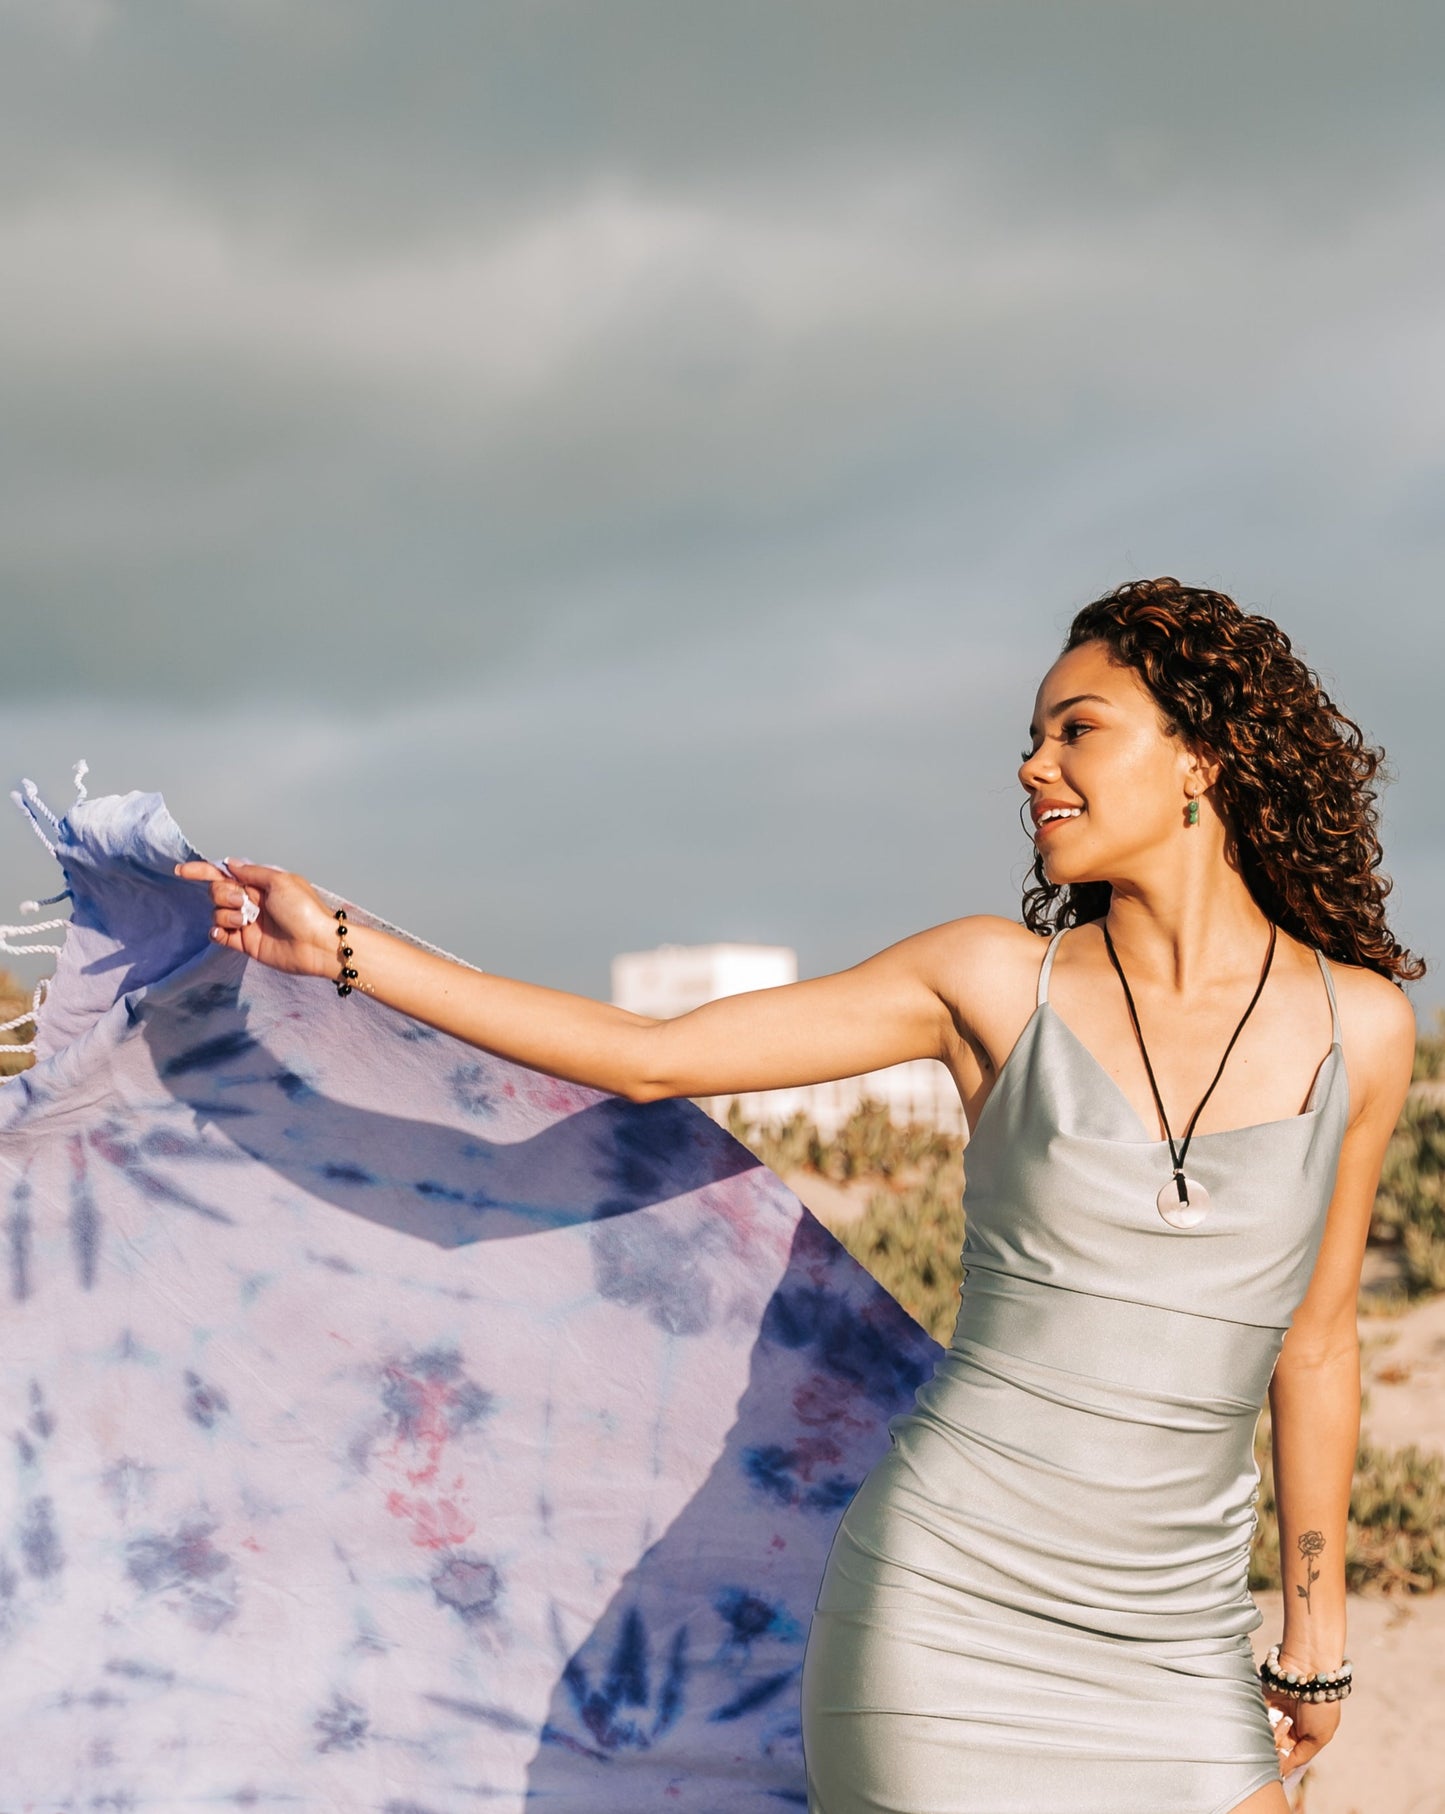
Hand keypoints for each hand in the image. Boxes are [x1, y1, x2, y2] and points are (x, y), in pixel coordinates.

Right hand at [173, 858, 338, 979]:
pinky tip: (226, 933)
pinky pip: (219, 934)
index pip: (224, 874)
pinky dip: (218, 932)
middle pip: (217, 892)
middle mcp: (251, 901)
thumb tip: (229, 863)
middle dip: (223, 894)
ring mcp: (247, 923)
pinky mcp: (245, 943)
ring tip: (247, 921)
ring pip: (217, 913)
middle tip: (243, 902)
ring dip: (226, 915)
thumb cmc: (304, 910)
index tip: (181, 871)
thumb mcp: (280, 881)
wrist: (316, 945)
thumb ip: (251, 872)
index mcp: (259, 884)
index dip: (201, 871)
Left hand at [1263, 1684, 1341, 1773]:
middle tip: (1287, 1732)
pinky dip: (1260, 1719)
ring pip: (1263, 1733)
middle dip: (1276, 1745)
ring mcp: (1275, 1711)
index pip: (1288, 1756)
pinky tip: (1274, 1713)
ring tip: (1286, 1719)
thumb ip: (1299, 1756)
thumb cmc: (1319, 1707)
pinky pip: (1255, 1717)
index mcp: (1305, 1736)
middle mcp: (1289, 1725)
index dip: (1283, 1761)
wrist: (1309, 1672)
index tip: (1278, 1765)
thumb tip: (1282, 1773)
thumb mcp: (1318, 1738)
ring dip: (1272, 1730)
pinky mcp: (1262, 1698)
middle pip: (1273, 1745)